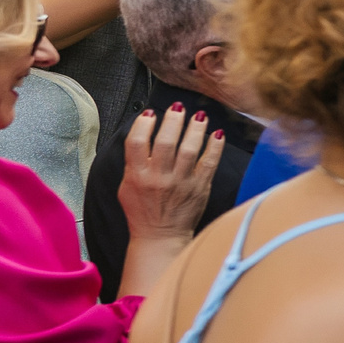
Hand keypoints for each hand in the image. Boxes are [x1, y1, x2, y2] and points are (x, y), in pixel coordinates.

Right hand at [117, 105, 223, 241]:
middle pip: (166, 141)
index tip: (150, 113)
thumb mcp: (126, 186)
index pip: (137, 141)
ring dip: (196, 129)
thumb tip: (141, 135)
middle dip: (173, 120)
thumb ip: (133, 163)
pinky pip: (210, 163)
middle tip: (178, 107)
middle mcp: (159, 177)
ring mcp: (181, 182)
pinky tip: (217, 133)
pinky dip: (215, 147)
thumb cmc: (142, 211)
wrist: (160, 236)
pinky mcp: (200, 188)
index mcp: (137, 175)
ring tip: (199, 115)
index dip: (143, 123)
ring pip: (190, 149)